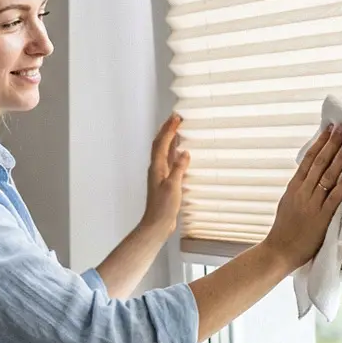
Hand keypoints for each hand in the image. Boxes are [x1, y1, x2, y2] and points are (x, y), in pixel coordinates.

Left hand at [140, 112, 190, 237]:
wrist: (157, 224)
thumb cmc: (163, 207)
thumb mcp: (173, 186)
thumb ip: (178, 168)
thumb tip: (184, 152)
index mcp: (157, 167)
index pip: (162, 143)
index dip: (169, 129)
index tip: (176, 118)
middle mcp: (156, 168)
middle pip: (160, 144)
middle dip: (167, 130)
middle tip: (176, 118)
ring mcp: (160, 175)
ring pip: (164, 152)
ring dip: (169, 139)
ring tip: (177, 129)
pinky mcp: (165, 182)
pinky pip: (169, 161)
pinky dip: (174, 153)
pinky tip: (180, 153)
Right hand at [261, 124, 341, 271]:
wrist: (279, 251)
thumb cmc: (284, 230)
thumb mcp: (287, 203)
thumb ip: (298, 189)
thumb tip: (310, 174)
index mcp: (293, 187)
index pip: (309, 160)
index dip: (320, 143)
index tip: (329, 129)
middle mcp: (303, 192)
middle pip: (320, 163)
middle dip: (332, 143)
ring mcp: (312, 204)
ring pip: (328, 175)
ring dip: (340, 157)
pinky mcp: (322, 218)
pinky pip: (335, 197)